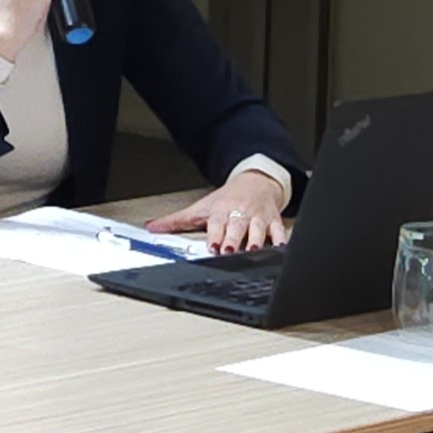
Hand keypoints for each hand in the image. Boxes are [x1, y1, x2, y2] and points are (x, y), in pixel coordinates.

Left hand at [148, 170, 287, 253]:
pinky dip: (281, 239)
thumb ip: (177, 220)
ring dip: (256, 240)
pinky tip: (280, 248)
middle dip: (233, 239)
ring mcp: (259, 217)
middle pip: (237, 226)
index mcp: (221, 210)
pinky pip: (280, 230)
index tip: (212, 246)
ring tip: (253, 250)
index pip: (217, 223)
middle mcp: (240, 213)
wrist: (256, 181)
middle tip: (229, 251)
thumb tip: (151, 227)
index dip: (214, 234)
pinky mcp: (274, 220)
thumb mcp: (201, 207)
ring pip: (258, 229)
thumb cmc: (227, 199)